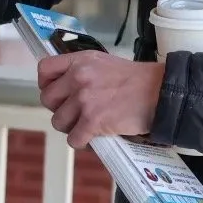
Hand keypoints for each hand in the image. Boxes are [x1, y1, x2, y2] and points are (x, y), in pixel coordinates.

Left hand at [37, 52, 165, 148]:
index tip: (56, 93)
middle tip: (74, 113)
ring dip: (70, 127)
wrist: (158, 92)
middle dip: (59, 109)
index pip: (44, 69)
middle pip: (47, 99)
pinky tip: (92, 137)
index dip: (46, 84)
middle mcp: (78, 77)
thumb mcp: (104, 64)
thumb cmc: (136, 80)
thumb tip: (64, 88)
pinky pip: (73, 138)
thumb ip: (82, 71)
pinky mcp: (92, 120)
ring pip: (58, 121)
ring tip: (85, 126)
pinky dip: (81, 141)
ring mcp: (84, 99)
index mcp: (80, 61)